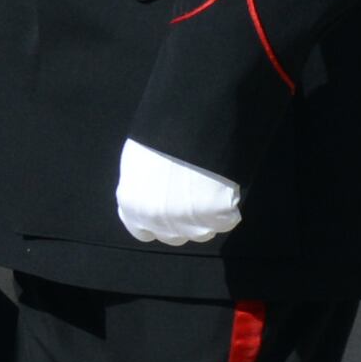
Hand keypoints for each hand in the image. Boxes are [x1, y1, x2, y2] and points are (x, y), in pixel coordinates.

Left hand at [116, 138, 243, 246]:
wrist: (190, 124)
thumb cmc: (158, 137)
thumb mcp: (136, 164)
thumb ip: (140, 190)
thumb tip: (149, 199)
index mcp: (133, 208)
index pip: (142, 232)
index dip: (155, 222)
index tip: (166, 209)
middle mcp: (159, 223)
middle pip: (173, 236)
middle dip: (181, 222)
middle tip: (190, 196)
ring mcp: (190, 223)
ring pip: (202, 233)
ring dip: (206, 218)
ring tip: (208, 189)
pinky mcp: (218, 217)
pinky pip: (226, 221)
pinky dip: (228, 208)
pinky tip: (222, 187)